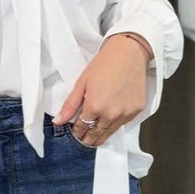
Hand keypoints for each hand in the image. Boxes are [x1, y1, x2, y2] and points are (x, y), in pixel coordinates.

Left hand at [55, 33, 152, 147]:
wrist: (129, 52)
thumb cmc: (104, 63)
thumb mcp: (82, 82)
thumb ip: (70, 105)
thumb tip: (58, 121)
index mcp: (95, 107)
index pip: (82, 128)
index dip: (77, 132)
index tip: (75, 134)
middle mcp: (111, 114)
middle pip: (96, 134)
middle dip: (88, 139)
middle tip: (83, 141)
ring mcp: (125, 114)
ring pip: (110, 132)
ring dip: (101, 136)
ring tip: (94, 139)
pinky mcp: (136, 111)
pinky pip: (122, 124)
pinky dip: (115, 125)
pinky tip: (109, 123)